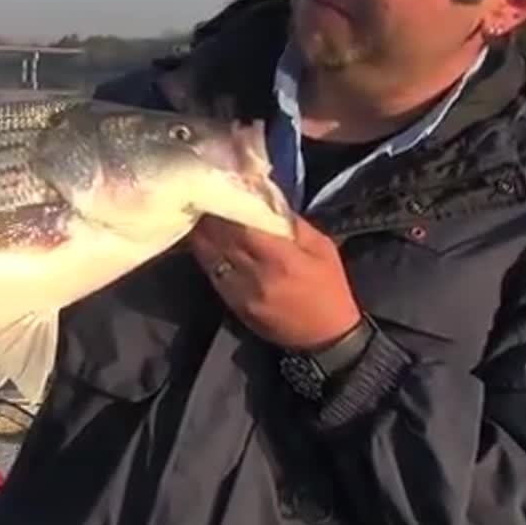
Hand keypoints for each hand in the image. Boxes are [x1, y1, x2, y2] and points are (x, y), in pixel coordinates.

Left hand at [187, 214, 360, 351]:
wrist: (327, 337)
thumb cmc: (329, 287)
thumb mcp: (322, 248)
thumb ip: (293, 224)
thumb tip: (265, 199)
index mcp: (282, 258)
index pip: (243, 226)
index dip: (226, 206)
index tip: (218, 188)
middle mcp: (257, 275)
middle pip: (222, 240)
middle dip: (209, 217)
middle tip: (199, 197)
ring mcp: (242, 293)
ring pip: (211, 258)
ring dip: (201, 236)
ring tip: (196, 215)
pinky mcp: (234, 306)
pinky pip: (213, 276)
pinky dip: (206, 257)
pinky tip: (202, 243)